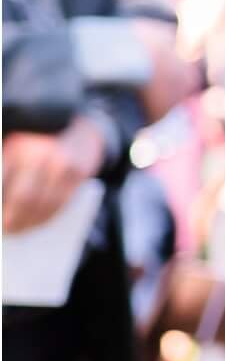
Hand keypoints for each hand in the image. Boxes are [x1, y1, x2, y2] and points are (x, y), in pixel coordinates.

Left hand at [2, 119, 105, 234]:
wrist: (81, 129)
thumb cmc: (40, 146)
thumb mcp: (17, 150)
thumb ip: (8, 172)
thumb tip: (3, 206)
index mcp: (17, 148)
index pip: (2, 181)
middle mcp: (39, 154)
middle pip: (23, 197)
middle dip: (12, 218)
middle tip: (6, 231)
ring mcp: (62, 163)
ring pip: (45, 203)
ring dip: (32, 222)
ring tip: (20, 231)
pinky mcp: (78, 173)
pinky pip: (62, 201)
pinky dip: (49, 216)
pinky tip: (39, 222)